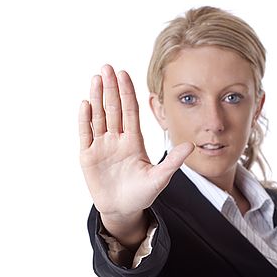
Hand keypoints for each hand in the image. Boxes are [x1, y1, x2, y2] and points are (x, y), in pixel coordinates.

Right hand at [79, 64, 193, 218]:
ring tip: (96, 78)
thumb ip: (173, 161)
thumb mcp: (160, 178)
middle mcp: (117, 140)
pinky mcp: (88, 156)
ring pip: (99, 117)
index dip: (127, 92)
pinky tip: (85, 103)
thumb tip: (191, 146)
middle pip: (113, 109)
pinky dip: (85, 119)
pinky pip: (86, 134)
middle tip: (107, 67)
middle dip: (111, 88)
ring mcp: (102, 146)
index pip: (130, 111)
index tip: (124, 73)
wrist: (123, 210)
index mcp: (134, 141)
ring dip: (97, 97)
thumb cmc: (142, 194)